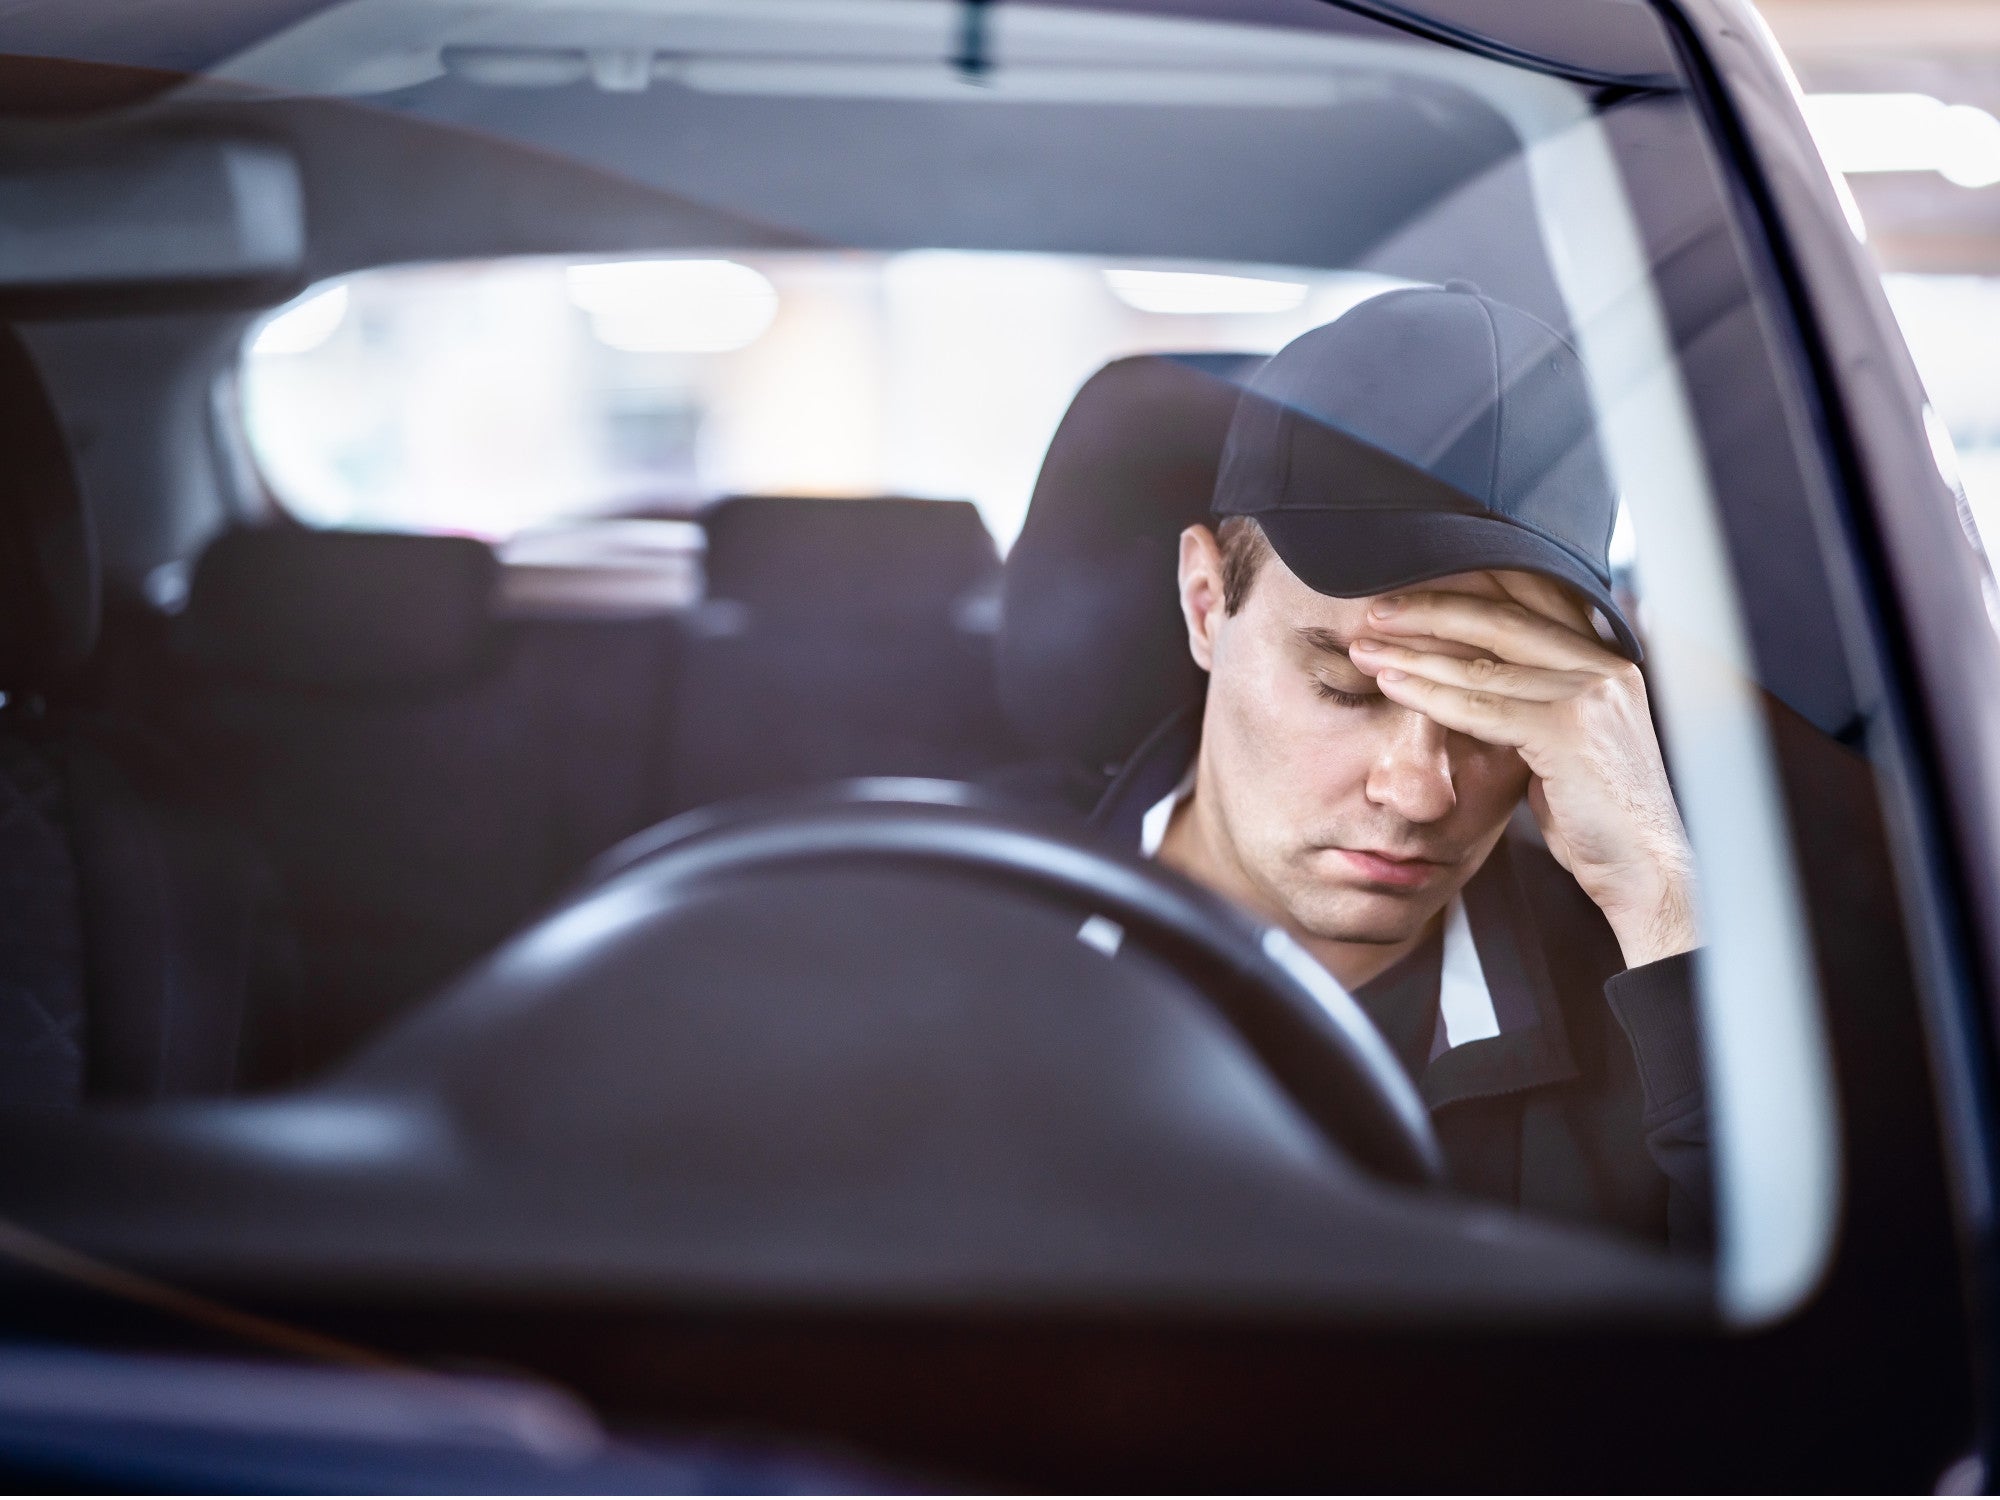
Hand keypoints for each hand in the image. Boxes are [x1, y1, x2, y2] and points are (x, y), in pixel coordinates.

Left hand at [1347, 575, 1697, 968]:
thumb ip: (1533, 703)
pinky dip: (1430, 695)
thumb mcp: (1568, 742)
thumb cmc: (1599, 815)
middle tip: (1376, 610)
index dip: (1470, 588)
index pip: (1533, 599)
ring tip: (1367, 649)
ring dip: (1415, 653)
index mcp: (1608, 660)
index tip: (1414, 592)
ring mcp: (1590, 694)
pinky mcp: (1568, 731)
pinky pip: (1482, 706)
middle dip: (1431, 610)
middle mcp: (1605, 665)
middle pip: (1501, 618)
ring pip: (1483, 662)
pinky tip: (1392, 686)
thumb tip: (1475, 683)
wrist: (1646, 870)